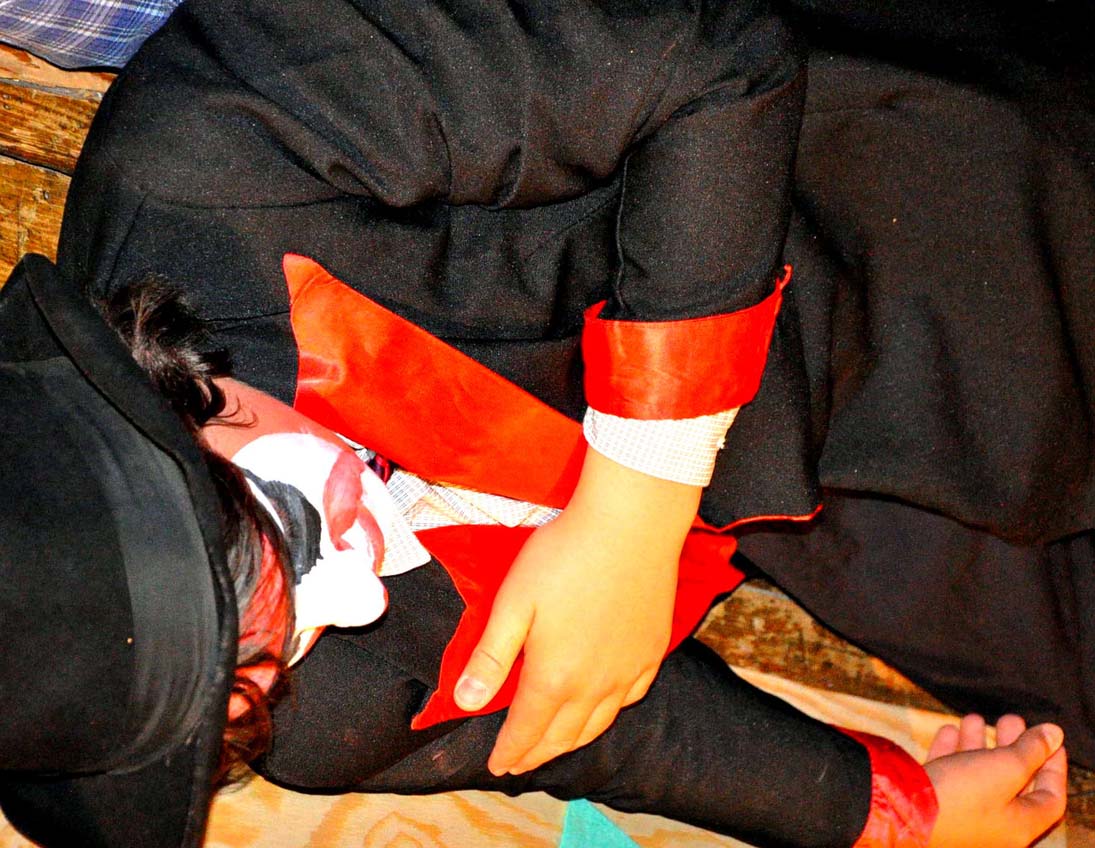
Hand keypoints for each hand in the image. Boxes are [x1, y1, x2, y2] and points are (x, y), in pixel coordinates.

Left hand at [453, 448, 700, 775]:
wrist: (630, 525)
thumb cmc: (563, 556)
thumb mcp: (513, 602)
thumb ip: (491, 657)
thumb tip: (466, 703)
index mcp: (554, 676)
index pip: (526, 730)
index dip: (509, 752)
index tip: (496, 765)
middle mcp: (594, 685)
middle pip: (562, 736)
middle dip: (536, 754)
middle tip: (519, 762)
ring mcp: (628, 671)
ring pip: (598, 725)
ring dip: (571, 741)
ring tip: (554, 745)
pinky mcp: (651, 653)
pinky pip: (629, 700)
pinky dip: (608, 714)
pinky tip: (602, 708)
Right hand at [925, 714, 1066, 847]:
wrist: (901, 810)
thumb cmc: (959, 796)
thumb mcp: (1004, 768)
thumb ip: (1031, 750)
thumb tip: (1054, 734)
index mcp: (1019, 825)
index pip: (1050, 796)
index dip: (1052, 764)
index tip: (1049, 738)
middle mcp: (994, 825)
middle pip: (1012, 783)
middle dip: (1012, 747)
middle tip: (1010, 720)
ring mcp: (963, 817)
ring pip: (978, 776)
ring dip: (979, 744)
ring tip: (975, 717)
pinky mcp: (936, 806)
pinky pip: (950, 777)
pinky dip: (953, 752)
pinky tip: (949, 731)